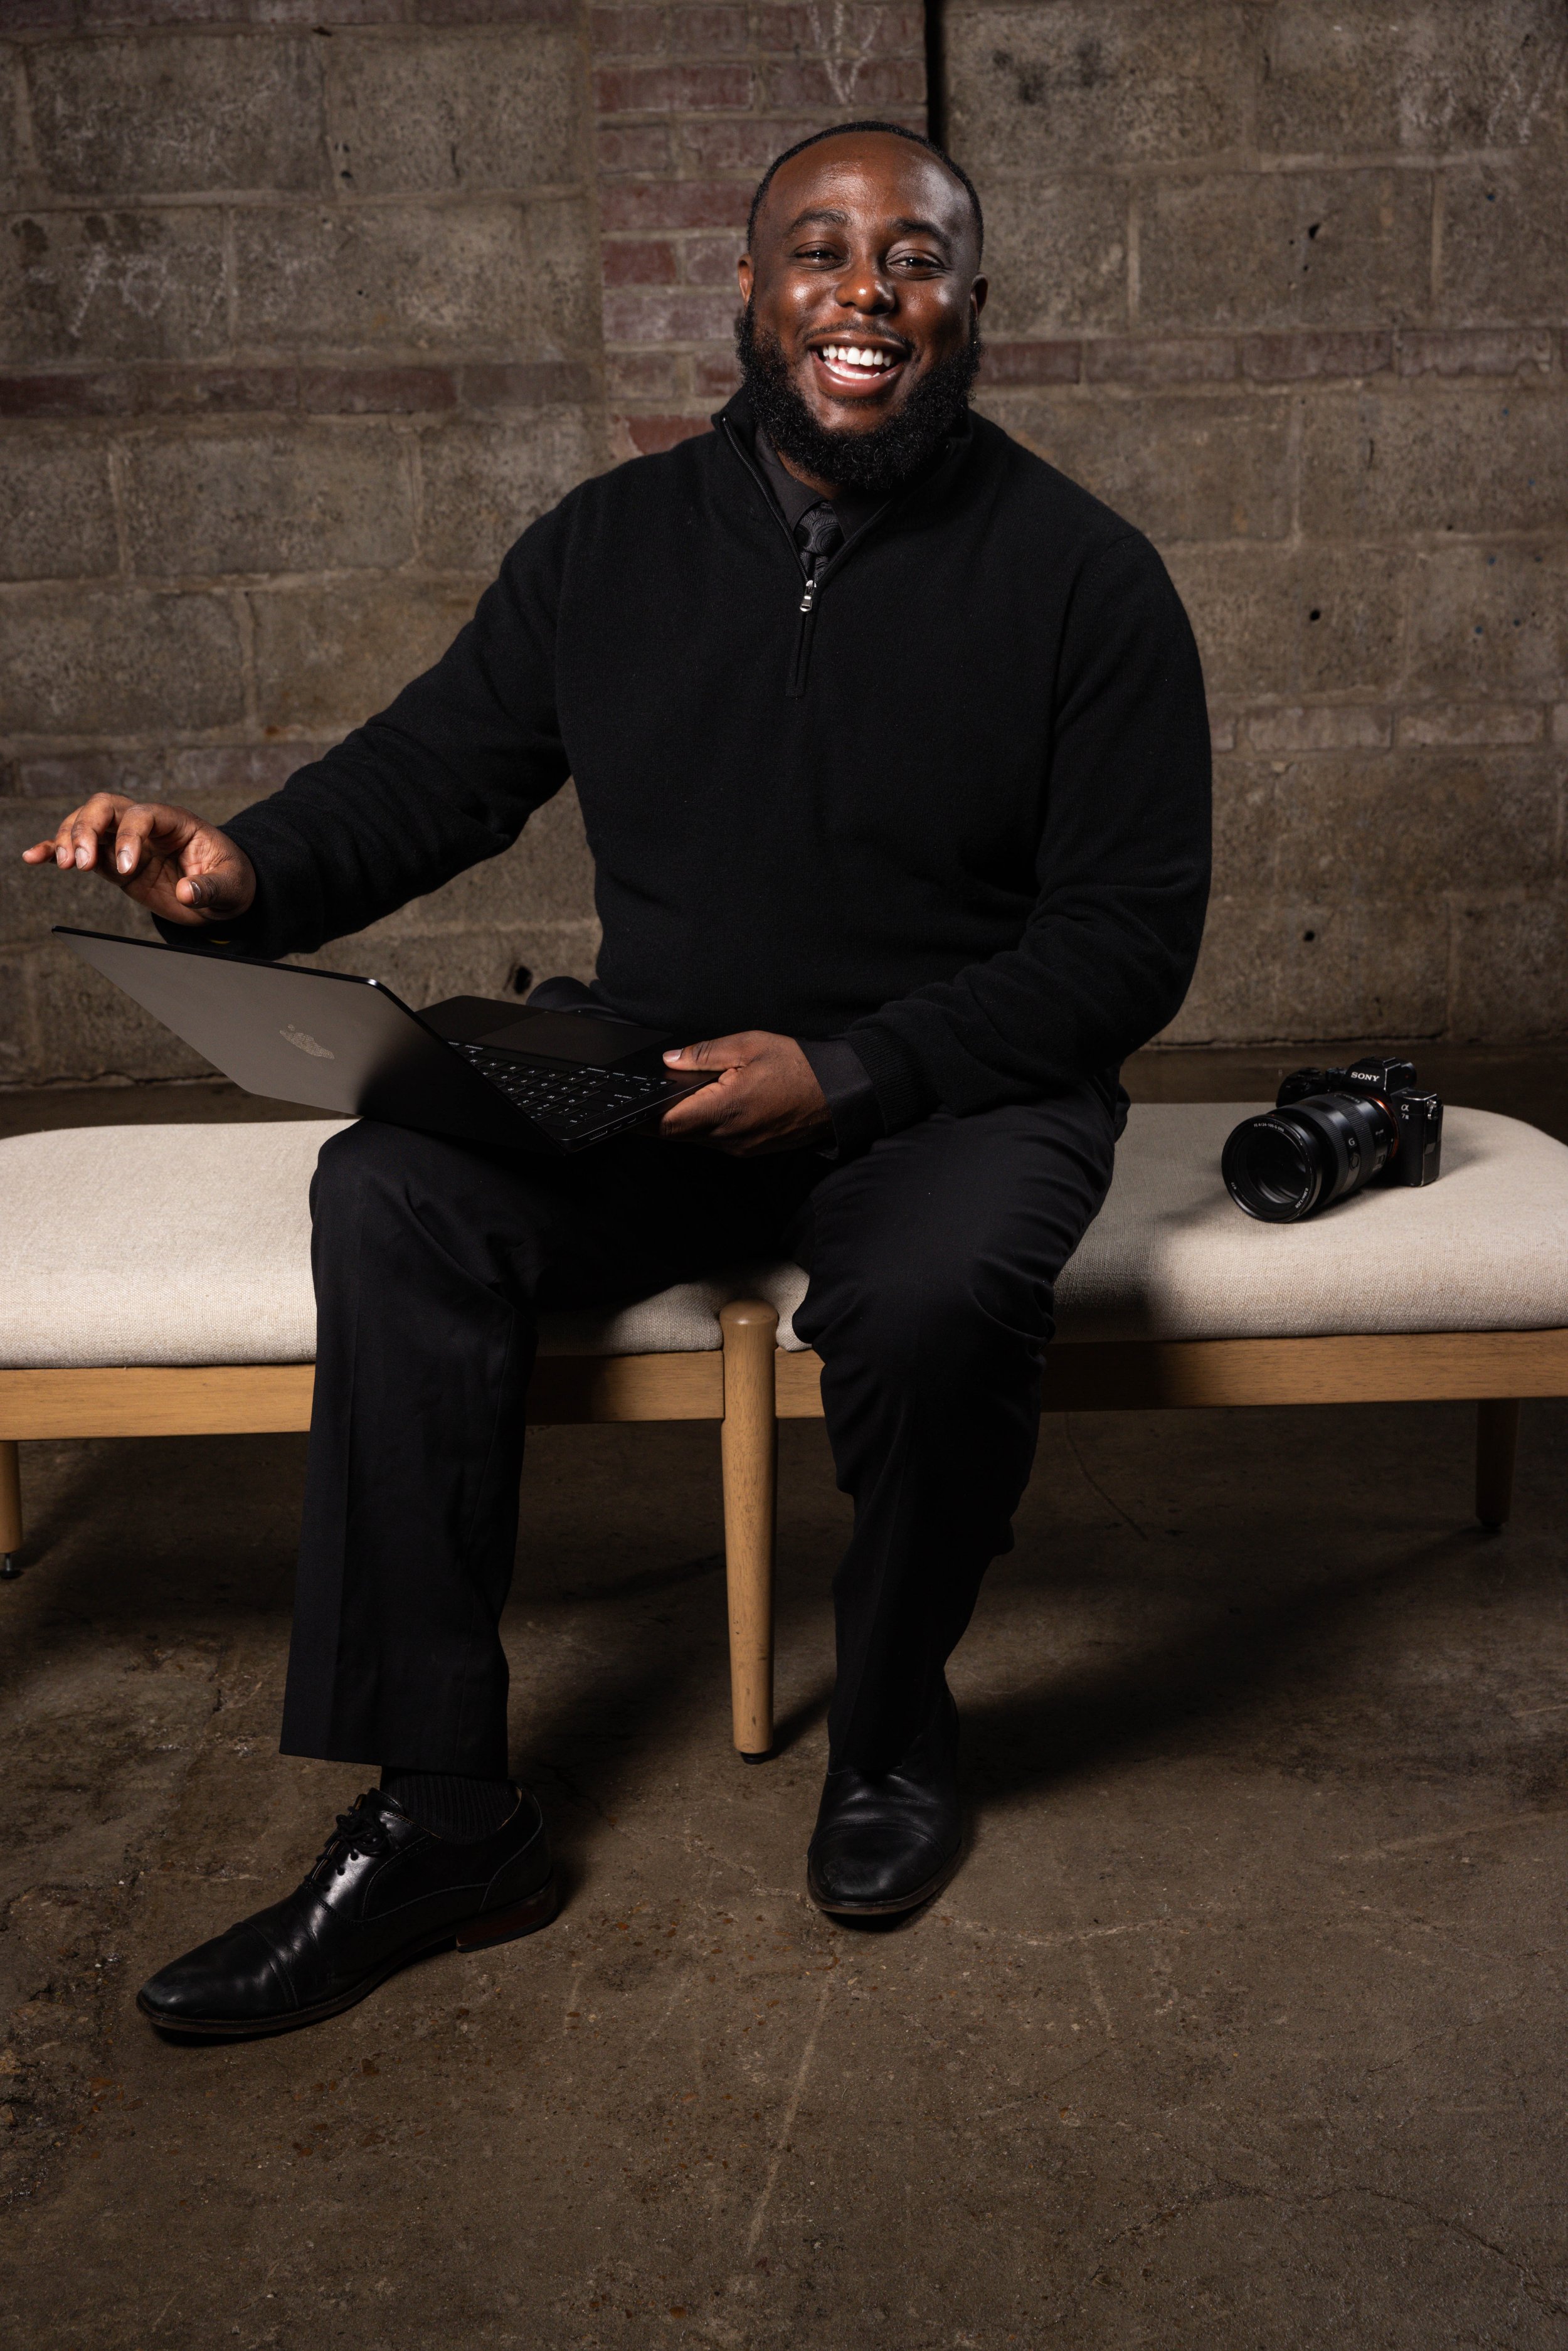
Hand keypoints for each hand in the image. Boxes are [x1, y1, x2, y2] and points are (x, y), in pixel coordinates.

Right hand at [22, 794, 256, 927]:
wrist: (224, 894)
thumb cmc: (231, 880)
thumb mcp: (231, 886)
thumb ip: (210, 888)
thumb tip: (187, 892)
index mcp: (175, 822)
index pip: (142, 814)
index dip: (129, 837)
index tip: (126, 869)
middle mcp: (146, 825)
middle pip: (105, 808)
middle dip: (87, 829)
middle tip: (82, 865)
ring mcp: (126, 842)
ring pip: (86, 824)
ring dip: (69, 840)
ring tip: (68, 867)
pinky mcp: (113, 863)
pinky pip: (81, 851)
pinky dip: (55, 851)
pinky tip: (33, 857)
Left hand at [657, 1031, 831, 1155]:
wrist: (840, 1093)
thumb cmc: (799, 1067)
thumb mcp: (750, 1045)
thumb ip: (705, 1053)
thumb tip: (671, 1060)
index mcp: (725, 1109)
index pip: (668, 1124)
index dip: (642, 1119)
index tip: (628, 1110)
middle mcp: (730, 1137)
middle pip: (677, 1135)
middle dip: (658, 1119)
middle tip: (643, 1101)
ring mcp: (740, 1147)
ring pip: (696, 1139)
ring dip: (683, 1123)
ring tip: (677, 1099)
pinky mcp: (751, 1150)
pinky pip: (716, 1142)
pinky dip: (704, 1127)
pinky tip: (707, 1107)